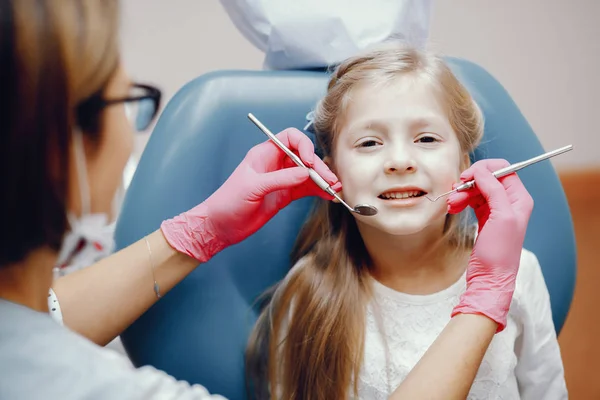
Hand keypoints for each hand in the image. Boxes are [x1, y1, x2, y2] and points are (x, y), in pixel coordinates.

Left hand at [160, 128, 340, 261]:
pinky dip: (318, 191)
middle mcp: (275, 164)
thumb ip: (281, 179)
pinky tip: (328, 196)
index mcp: (265, 153)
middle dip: (318, 167)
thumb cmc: (228, 202)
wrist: (220, 226)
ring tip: (335, 189)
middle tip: (329, 180)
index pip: (290, 138)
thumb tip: (306, 172)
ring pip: (308, 174)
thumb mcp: (254, 187)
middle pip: (304, 157)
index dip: (304, 146)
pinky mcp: (285, 195)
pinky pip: (306, 189)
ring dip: (322, 180)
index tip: (310, 161)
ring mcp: (281, 180)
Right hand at [447, 159, 533, 331]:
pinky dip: (461, 201)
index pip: (503, 169)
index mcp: (519, 199)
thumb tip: (482, 171)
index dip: (483, 169)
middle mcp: (510, 202)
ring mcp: (497, 210)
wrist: (490, 279)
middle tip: (455, 192)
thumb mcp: (500, 217)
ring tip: (451, 205)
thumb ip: (493, 190)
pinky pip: (472, 201)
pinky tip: (453, 208)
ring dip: (462, 193)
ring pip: (477, 190)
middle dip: (469, 183)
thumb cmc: (499, 253)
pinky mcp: (485, 218)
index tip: (466, 177)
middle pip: (487, 178)